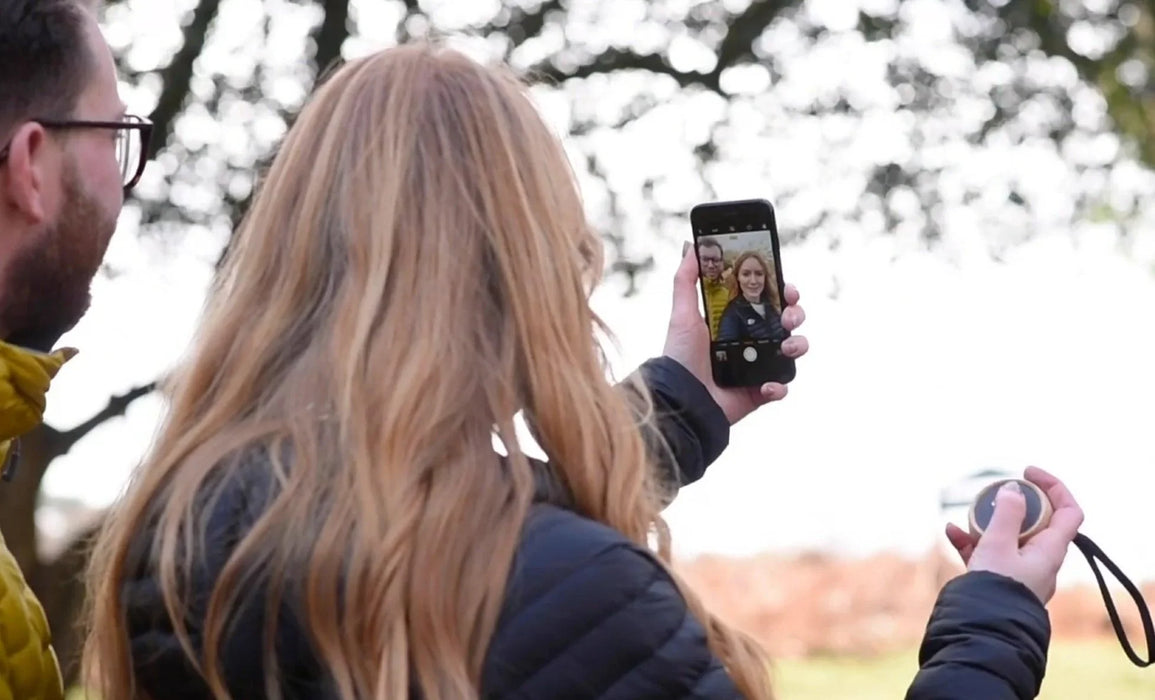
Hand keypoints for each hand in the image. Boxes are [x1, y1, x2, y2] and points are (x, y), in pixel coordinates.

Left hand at [662, 242, 808, 424]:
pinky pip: (782, 386)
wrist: (681, 398)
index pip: (768, 300)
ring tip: (785, 348)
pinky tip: (766, 385)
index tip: (788, 287)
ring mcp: (757, 366)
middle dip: (796, 314)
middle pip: (788, 321)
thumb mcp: (682, 314)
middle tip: (789, 316)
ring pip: (793, 351)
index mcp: (737, 320)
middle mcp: (751, 342)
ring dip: (798, 345)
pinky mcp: (759, 392)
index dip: (783, 292)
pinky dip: (780, 385)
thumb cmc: (680, 355)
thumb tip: (690, 247)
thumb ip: (686, 280)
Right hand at [945, 466, 1084, 603]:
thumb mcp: (998, 544)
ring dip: (988, 522)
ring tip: (967, 517)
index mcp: (1050, 550)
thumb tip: (1015, 489)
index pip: (1068, 511)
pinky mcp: (1000, 580)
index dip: (1054, 487)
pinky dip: (972, 541)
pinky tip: (951, 532)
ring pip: (1009, 536)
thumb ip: (1006, 513)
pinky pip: (989, 553)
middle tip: (993, 495)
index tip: (1028, 473)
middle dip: (1012, 504)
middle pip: (1036, 521)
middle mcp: (1041, 560)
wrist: (982, 630)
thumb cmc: (996, 588)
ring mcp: (1020, 571)